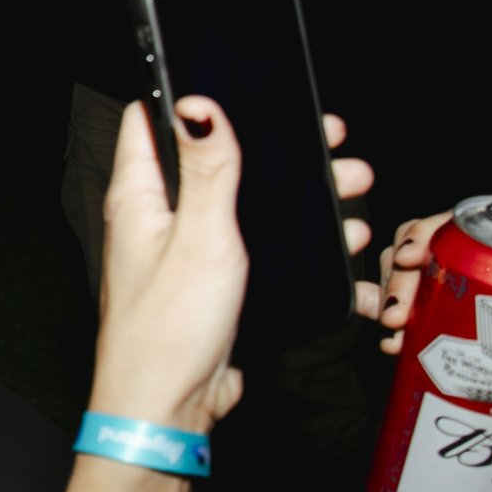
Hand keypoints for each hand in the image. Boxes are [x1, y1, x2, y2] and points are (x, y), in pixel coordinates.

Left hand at [92, 100, 370, 432]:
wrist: (168, 408)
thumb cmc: (168, 327)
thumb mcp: (201, 235)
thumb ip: (207, 169)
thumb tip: (199, 104)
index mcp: (140, 196)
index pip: (150, 120)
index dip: (194, 95)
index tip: (245, 82)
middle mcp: (159, 218)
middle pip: (217, 160)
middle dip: (275, 148)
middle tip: (329, 142)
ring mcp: (187, 250)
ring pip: (248, 205)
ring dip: (300, 195)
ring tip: (352, 186)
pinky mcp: (213, 282)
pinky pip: (258, 248)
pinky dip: (296, 241)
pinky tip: (340, 241)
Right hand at [359, 210, 491, 375]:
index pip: (469, 231)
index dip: (430, 232)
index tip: (412, 257)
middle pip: (432, 258)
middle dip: (402, 275)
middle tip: (397, 312)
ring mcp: (471, 318)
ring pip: (417, 288)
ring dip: (392, 301)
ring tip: (393, 331)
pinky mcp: (457, 353)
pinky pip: (415, 330)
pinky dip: (395, 331)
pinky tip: (393, 347)